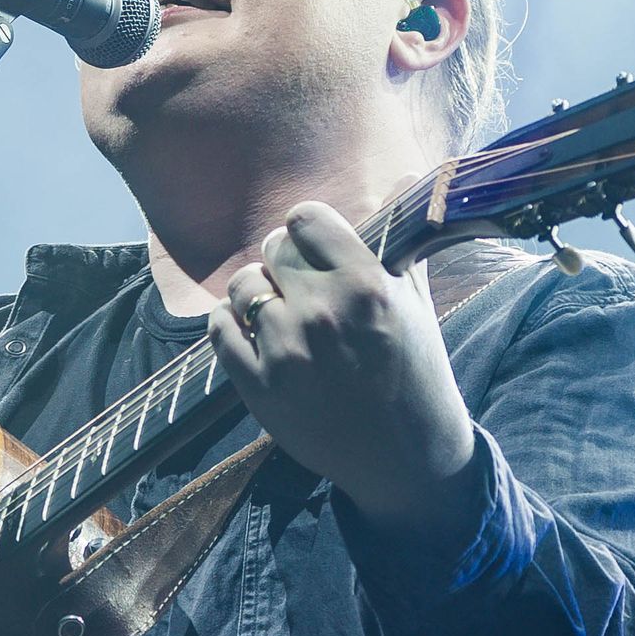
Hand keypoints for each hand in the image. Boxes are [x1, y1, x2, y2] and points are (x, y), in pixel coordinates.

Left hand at [204, 203, 477, 525]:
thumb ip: (400, 240)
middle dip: (286, 262)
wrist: (406, 459)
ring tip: (280, 313)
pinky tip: (259, 335)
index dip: (310, 231)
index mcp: (365, 286)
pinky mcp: (258, 388)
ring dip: (257, 293)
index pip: (305, 218)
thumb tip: (406, 177)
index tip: (316, 248)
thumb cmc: (416, 373)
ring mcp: (285, 352)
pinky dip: (232, 325)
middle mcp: (321, 314)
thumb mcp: (416, 302)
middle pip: (272, 247)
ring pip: (242, 286)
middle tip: (302, 286)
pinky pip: (219, 328)